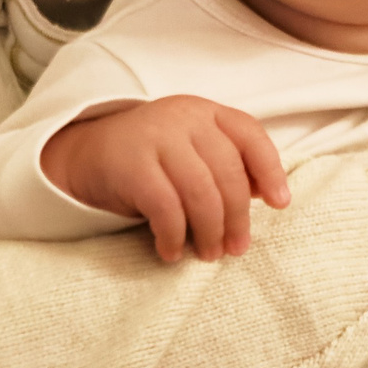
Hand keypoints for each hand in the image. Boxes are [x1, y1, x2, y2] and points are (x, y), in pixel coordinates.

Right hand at [41, 96, 289, 261]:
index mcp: (207, 113)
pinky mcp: (131, 165)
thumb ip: (228, 165)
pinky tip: (172, 251)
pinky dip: (174, 235)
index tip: (280, 204)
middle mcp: (184, 119)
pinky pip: (165, 207)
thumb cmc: (154, 160)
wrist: (87, 154)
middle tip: (237, 248)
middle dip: (237, 218)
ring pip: (200, 192)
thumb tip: (267, 194)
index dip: (270, 170)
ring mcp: (156, 138)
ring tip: (209, 254)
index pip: (250, 135)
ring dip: (210, 231)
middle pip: (227, 173)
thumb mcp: (194, 152)